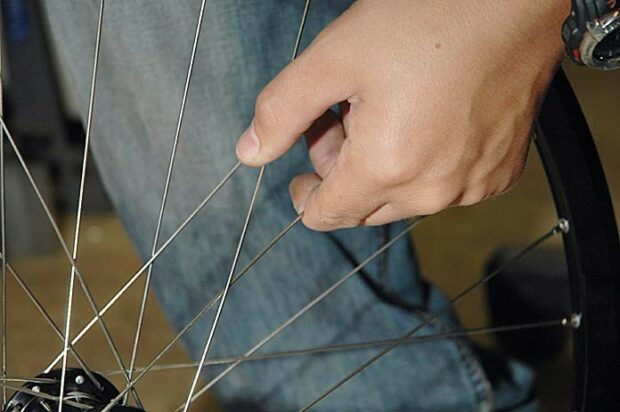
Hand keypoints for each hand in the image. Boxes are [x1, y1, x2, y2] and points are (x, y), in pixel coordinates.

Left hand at [235, 0, 569, 230]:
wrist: (519, 1)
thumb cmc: (428, 20)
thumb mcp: (335, 58)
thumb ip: (282, 111)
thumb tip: (248, 154)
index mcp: (386, 168)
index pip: (325, 215)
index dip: (305, 194)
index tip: (302, 172)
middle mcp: (433, 192)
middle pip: (362, 208)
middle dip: (342, 172)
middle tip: (345, 116)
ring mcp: (472, 186)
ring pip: (403, 198)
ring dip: (384, 167)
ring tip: (388, 109)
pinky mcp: (500, 174)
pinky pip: (445, 187)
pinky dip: (426, 164)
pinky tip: (427, 119)